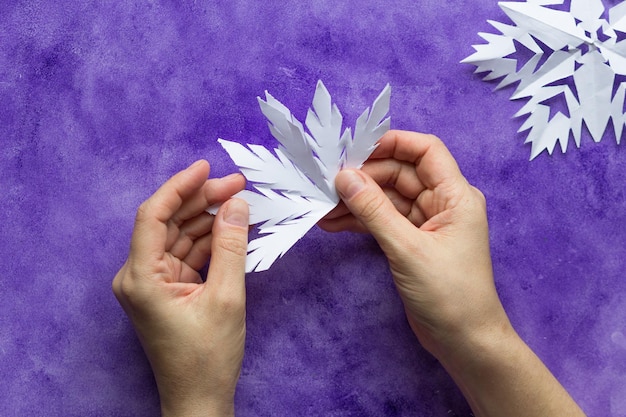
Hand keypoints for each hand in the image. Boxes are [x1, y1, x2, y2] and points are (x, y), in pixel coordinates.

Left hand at [112, 160, 248, 416]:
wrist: (199, 398)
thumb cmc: (208, 356)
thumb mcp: (225, 297)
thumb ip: (230, 246)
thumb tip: (237, 204)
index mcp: (141, 277)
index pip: (153, 216)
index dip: (178, 186)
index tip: (206, 167)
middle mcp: (138, 276)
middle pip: (168, 222)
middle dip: (202, 200)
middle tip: (238, 184)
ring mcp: (152, 283)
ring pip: (179, 236)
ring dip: (208, 218)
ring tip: (240, 202)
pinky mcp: (167, 289)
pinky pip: (186, 254)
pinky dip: (208, 241)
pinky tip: (231, 227)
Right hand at [319, 130, 584, 415]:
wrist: (464, 342)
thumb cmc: (448, 293)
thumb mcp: (407, 248)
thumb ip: (374, 210)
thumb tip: (343, 177)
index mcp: (455, 196)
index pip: (425, 151)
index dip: (392, 144)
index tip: (355, 150)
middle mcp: (442, 203)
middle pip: (400, 174)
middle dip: (365, 178)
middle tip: (328, 184)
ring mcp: (426, 223)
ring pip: (388, 199)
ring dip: (357, 202)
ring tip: (323, 207)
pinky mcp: (412, 242)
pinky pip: (384, 221)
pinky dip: (361, 222)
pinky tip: (333, 224)